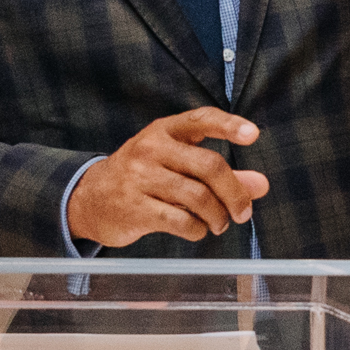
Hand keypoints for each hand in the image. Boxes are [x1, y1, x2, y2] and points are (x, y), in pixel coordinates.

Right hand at [68, 107, 267, 247]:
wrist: (88, 198)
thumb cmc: (141, 178)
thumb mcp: (175, 166)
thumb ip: (219, 174)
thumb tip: (260, 185)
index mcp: (164, 131)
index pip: (201, 119)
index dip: (229, 125)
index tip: (252, 135)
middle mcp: (151, 149)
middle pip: (209, 166)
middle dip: (235, 193)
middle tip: (243, 212)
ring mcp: (140, 178)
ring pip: (198, 197)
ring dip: (218, 216)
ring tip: (219, 224)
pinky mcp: (134, 207)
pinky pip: (180, 220)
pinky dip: (197, 229)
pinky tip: (197, 229)